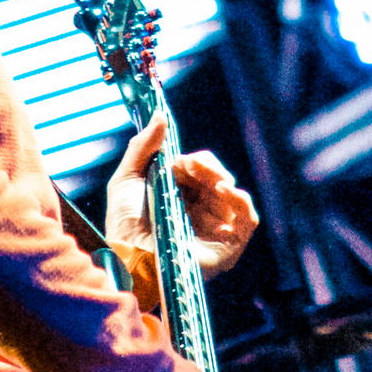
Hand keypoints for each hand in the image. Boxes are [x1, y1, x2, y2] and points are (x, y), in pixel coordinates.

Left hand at [106, 112, 259, 278]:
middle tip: (194, 166)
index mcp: (179, 195)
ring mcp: (214, 228)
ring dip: (224, 179)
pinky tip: (225, 191)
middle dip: (209, 168)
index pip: (200, 170)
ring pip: (234, 194)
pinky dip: (241, 201)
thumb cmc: (124, 224)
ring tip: (212, 180)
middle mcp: (199, 211)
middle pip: (218, 178)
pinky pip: (247, 219)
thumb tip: (160, 114)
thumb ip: (143, 146)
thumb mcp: (126, 178)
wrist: (130, 257)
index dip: (196, 162)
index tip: (183, 160)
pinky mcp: (227, 245)